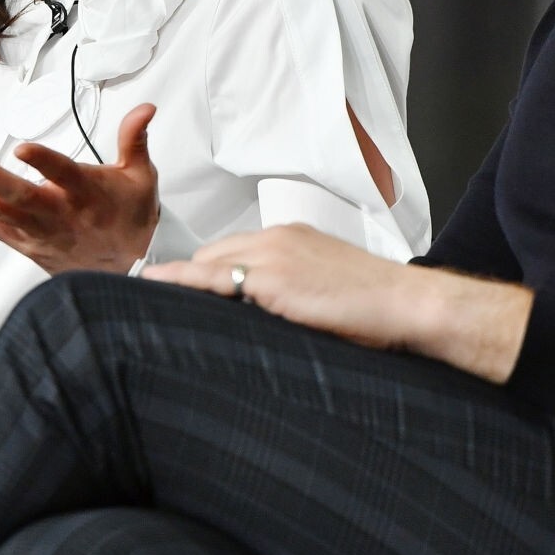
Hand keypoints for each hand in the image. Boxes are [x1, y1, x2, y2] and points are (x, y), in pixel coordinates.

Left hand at [0, 102, 158, 273]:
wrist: (127, 271)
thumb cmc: (131, 219)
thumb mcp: (141, 177)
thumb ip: (135, 139)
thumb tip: (144, 108)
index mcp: (87, 194)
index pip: (65, 176)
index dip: (44, 163)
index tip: (23, 149)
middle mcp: (57, 215)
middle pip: (18, 197)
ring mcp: (36, 232)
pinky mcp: (22, 243)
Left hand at [145, 224, 533, 384]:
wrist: (406, 303)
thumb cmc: (377, 306)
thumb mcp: (328, 289)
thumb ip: (294, 293)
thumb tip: (272, 317)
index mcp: (292, 237)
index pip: (234, 250)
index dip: (209, 272)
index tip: (187, 288)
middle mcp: (277, 238)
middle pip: (213, 254)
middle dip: (192, 278)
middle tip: (163, 302)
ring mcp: (271, 255)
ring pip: (207, 264)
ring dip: (181, 282)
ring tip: (148, 298)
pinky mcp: (270, 279)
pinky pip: (211, 279)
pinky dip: (181, 283)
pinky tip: (158, 290)